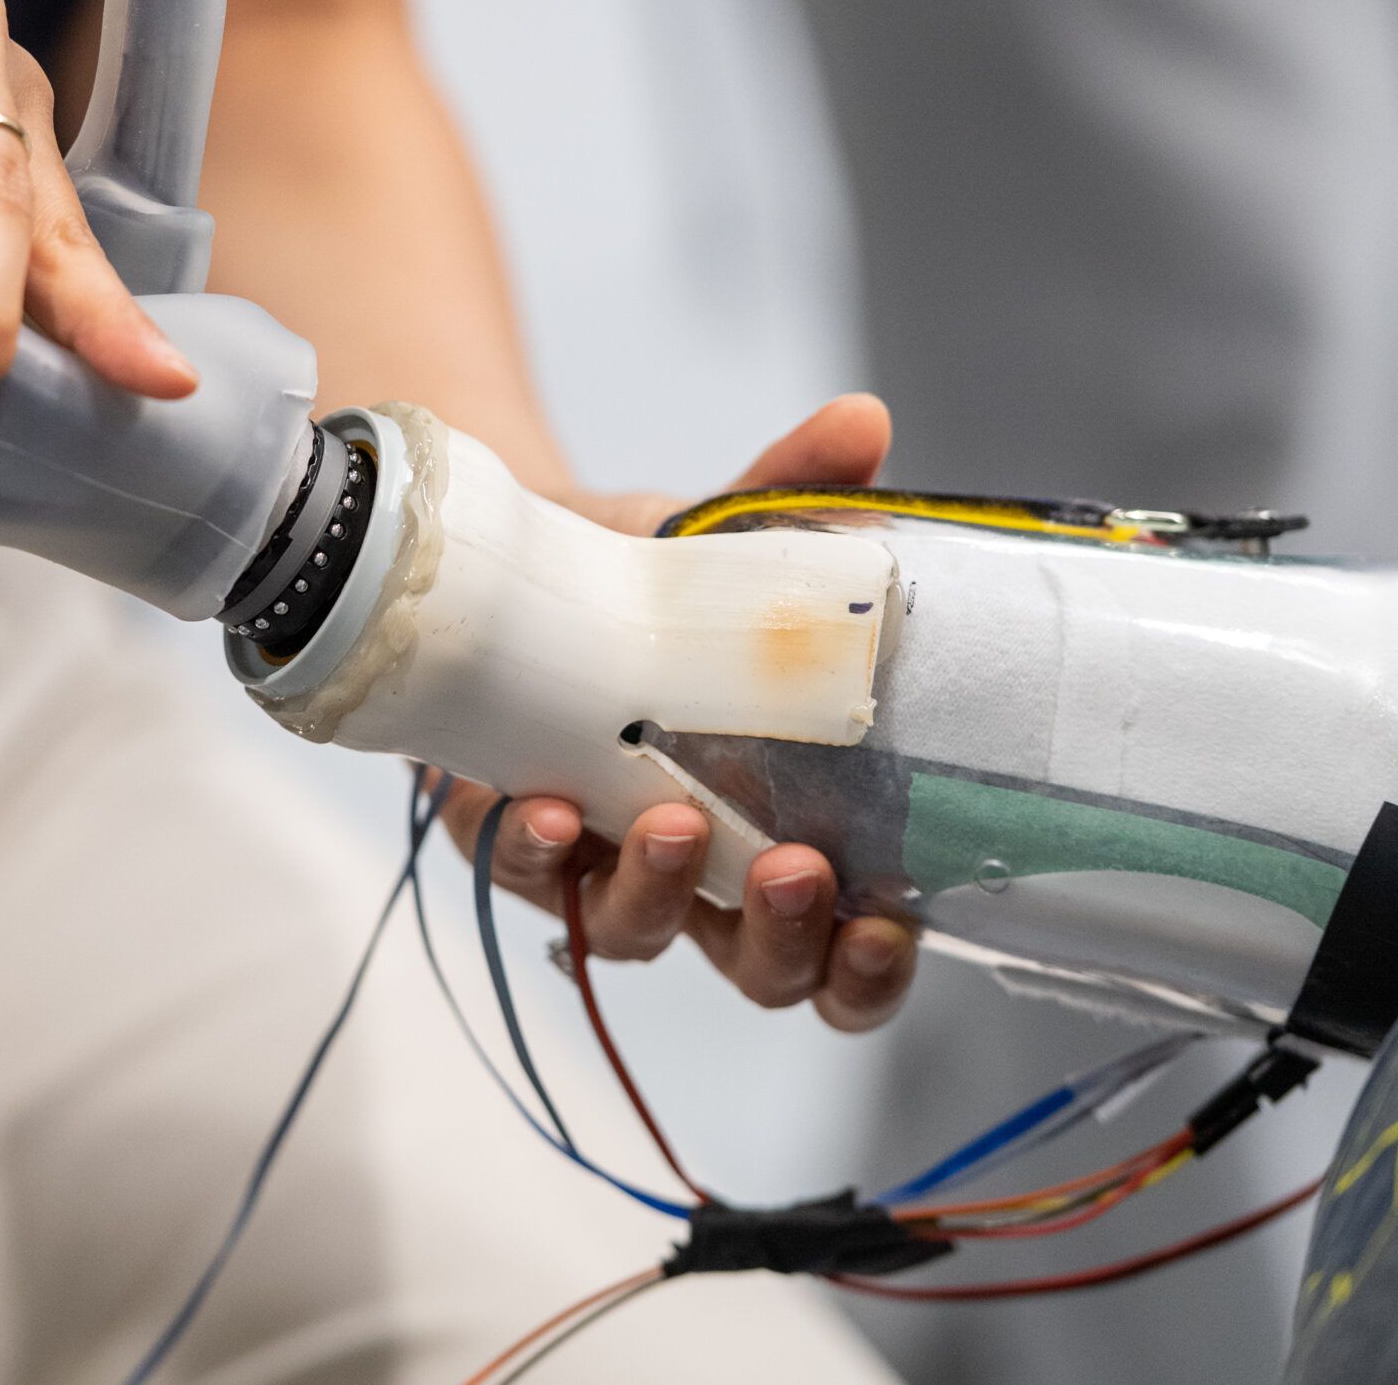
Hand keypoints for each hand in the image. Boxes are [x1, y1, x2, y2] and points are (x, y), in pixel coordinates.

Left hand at [435, 393, 919, 1031]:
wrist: (511, 554)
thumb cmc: (649, 576)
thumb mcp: (723, 536)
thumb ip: (794, 493)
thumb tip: (861, 423)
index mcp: (792, 829)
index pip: (851, 950)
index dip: (872, 969)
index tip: (891, 928)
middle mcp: (703, 875)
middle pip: (758, 973)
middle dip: (783, 943)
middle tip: (796, 873)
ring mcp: (600, 866)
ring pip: (635, 937)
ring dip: (661, 895)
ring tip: (674, 824)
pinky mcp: (506, 838)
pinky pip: (522, 874)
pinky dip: (539, 852)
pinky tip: (549, 812)